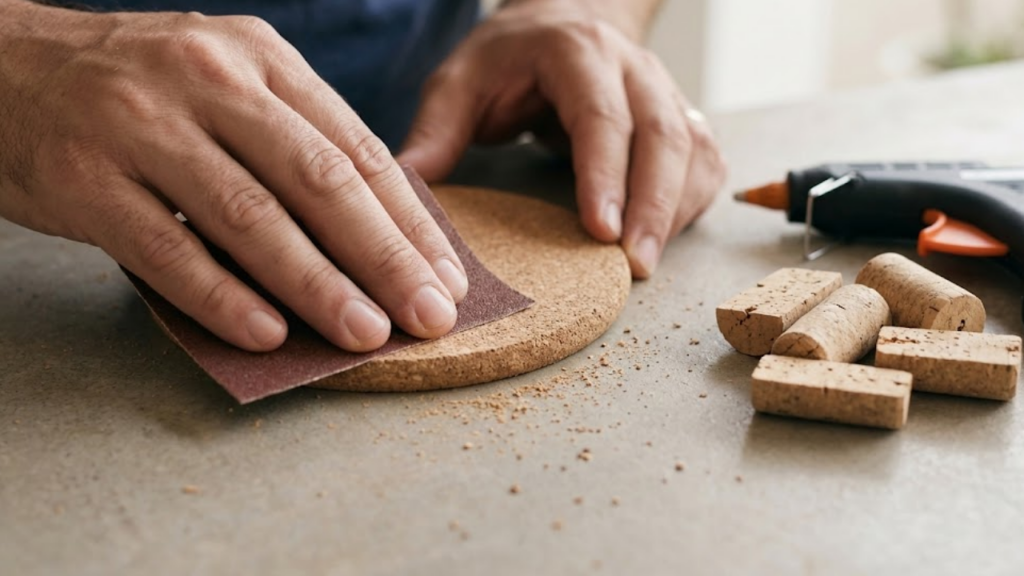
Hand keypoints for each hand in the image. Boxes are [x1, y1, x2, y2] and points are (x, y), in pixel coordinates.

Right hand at [0, 3, 467, 351]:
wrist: (3, 64)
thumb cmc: (138, 91)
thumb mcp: (227, 84)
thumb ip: (295, 143)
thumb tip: (381, 235)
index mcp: (260, 59)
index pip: (356, 149)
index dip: (409, 221)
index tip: (446, 278)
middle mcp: (208, 80)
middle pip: (318, 181)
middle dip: (384, 258)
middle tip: (427, 316)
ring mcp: (142, 126)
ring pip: (250, 217)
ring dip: (316, 285)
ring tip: (363, 334)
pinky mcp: (85, 180)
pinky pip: (166, 250)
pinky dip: (222, 296)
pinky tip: (267, 333)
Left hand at [398, 1, 726, 278]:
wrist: (563, 20)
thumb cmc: (509, 58)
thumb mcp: (460, 81)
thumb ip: (436, 131)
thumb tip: (406, 188)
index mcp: (577, 52)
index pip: (601, 114)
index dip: (605, 173)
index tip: (600, 229)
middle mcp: (632, 69)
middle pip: (663, 135)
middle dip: (654, 204)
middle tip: (635, 265)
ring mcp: (665, 91)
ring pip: (693, 149)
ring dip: (676, 210)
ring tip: (646, 264)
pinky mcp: (680, 118)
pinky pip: (704, 161)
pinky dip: (692, 203)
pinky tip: (665, 237)